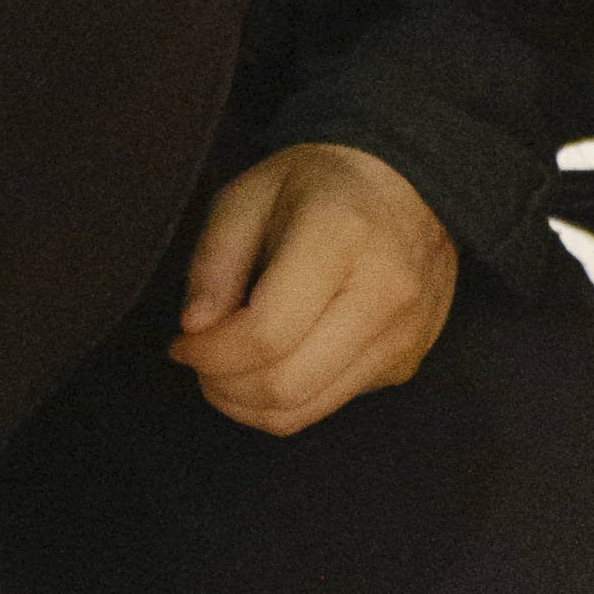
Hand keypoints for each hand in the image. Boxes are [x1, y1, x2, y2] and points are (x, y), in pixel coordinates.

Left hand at [170, 143, 458, 433]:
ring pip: (305, 410)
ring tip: (228, 366)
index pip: (267, 332)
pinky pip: (329, 405)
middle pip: (286, 383)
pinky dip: (286, 400)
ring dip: (248, 403)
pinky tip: (273, 362)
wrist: (408, 184)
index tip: (185, 341)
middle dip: (223, 386)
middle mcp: (386, 289)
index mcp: (344, 233)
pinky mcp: (405, 361)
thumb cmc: (319, 185)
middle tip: (202, 359)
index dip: (211, 352)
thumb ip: (214, 258)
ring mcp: (402, 333)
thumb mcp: (250, 194)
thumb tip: (197, 328)